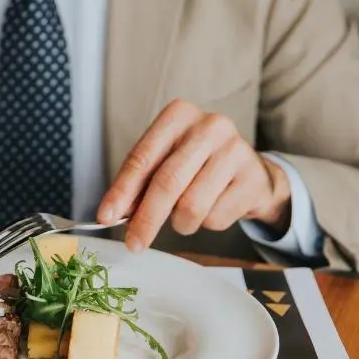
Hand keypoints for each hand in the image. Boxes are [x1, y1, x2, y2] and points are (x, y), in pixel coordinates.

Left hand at [96, 99, 290, 251]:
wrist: (250, 172)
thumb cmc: (198, 165)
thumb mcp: (166, 162)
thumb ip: (140, 183)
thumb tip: (114, 213)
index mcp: (178, 115)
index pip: (142, 157)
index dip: (121, 191)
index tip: (106, 216)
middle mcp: (209, 126)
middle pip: (167, 182)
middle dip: (146, 219)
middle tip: (134, 243)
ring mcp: (235, 150)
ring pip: (192, 205)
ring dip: (181, 224)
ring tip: (185, 216)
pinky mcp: (253, 177)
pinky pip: (217, 217)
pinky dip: (207, 223)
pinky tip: (214, 207)